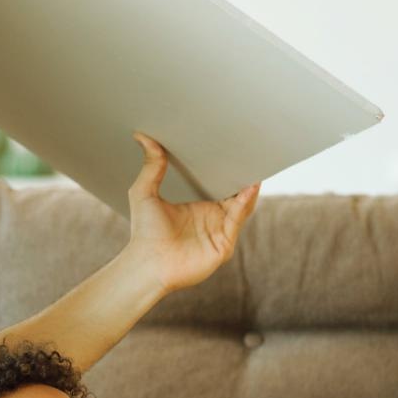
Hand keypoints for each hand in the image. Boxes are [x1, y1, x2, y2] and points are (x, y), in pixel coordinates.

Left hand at [124, 132, 260, 292]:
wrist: (147, 262)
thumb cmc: (143, 232)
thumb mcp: (144, 192)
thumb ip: (150, 165)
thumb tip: (142, 135)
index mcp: (199, 207)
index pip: (220, 185)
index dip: (227, 169)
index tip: (232, 147)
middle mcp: (212, 218)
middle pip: (236, 193)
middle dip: (244, 175)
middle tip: (252, 151)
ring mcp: (220, 231)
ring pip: (243, 205)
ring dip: (250, 187)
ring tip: (255, 164)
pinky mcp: (224, 244)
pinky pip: (238, 219)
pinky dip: (245, 202)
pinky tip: (249, 186)